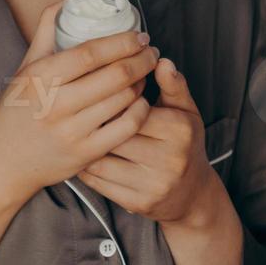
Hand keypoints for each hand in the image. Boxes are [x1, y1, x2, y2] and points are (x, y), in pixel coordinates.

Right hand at [0, 0, 155, 209]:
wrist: (3, 163)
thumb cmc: (15, 111)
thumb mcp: (25, 68)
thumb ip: (47, 30)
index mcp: (39, 77)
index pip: (90, 53)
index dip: (121, 41)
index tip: (138, 35)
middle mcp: (55, 104)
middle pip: (113, 76)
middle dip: (141, 59)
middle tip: (150, 51)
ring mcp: (71, 131)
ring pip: (123, 100)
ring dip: (141, 82)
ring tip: (145, 72)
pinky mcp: (85, 155)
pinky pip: (125, 128)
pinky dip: (140, 111)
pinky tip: (141, 101)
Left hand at [75, 55, 221, 226]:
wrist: (193, 195)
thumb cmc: (184, 144)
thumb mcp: (185, 112)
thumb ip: (173, 85)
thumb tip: (161, 61)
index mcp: (178, 130)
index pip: (131, 108)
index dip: (108, 99)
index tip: (91, 91)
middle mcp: (169, 159)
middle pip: (114, 134)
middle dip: (92, 122)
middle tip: (73, 110)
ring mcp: (153, 184)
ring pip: (102, 159)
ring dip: (83, 145)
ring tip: (72, 130)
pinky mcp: (138, 203)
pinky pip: (99, 182)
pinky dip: (85, 167)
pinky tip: (79, 153)